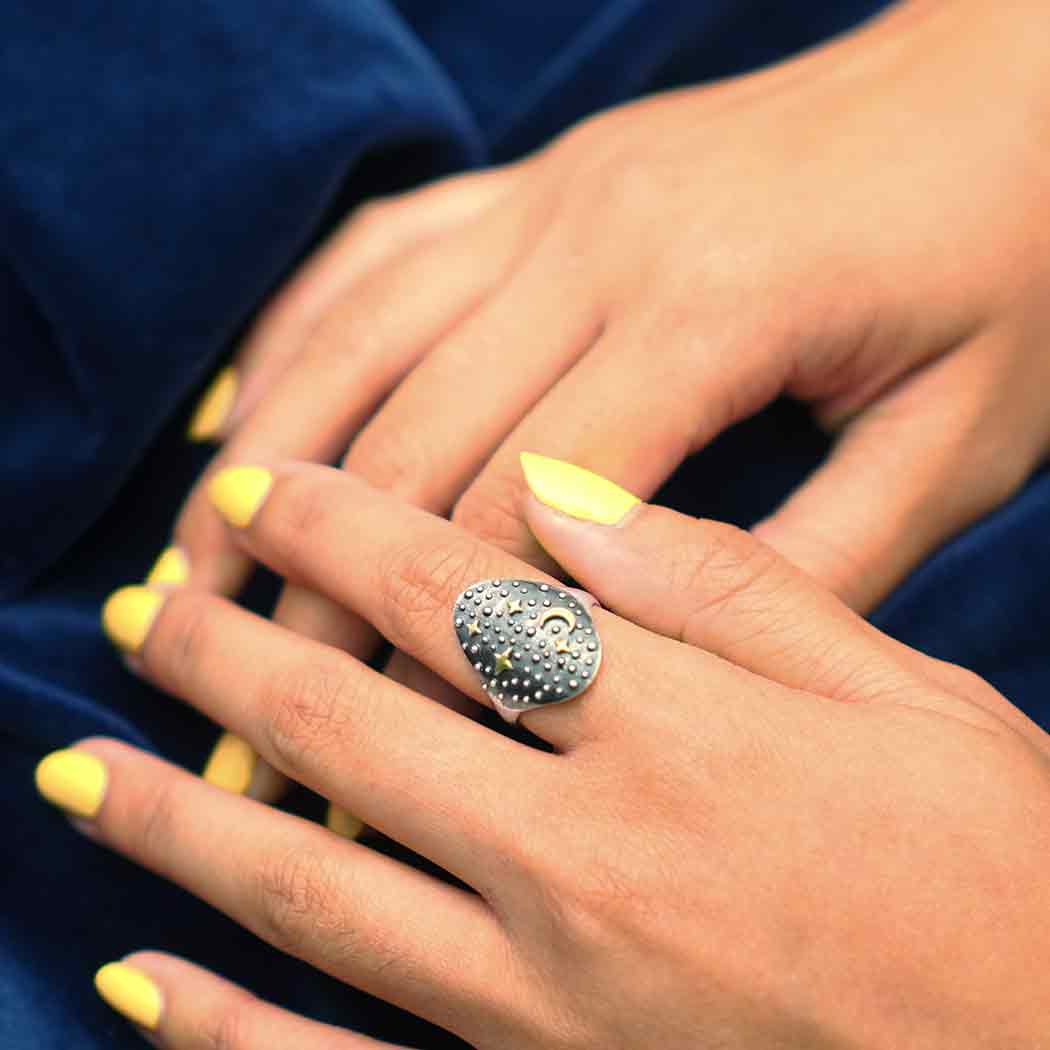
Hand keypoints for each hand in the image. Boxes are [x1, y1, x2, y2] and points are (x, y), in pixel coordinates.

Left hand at [41, 456, 1049, 1047]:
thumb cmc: (1001, 871)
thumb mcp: (902, 691)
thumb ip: (723, 589)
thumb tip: (564, 495)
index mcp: (680, 737)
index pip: (459, 597)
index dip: (343, 531)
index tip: (263, 490)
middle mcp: (592, 863)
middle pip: (357, 727)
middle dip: (233, 652)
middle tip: (148, 602)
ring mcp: (555, 1003)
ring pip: (318, 892)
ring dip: (185, 819)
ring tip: (83, 768)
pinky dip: (229, 1035)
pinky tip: (140, 985)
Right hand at [161, 0, 1049, 801]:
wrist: (1018, 79)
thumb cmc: (1014, 259)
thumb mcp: (956, 443)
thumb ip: (811, 568)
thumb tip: (648, 674)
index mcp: (708, 313)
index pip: (505, 518)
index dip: (418, 656)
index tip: (367, 761)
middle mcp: (600, 238)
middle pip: (401, 441)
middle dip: (305, 586)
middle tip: (233, 695)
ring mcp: (559, 192)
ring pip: (356, 339)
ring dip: (261, 464)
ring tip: (193, 570)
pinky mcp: (546, 177)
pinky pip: (379, 251)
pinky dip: (297, 335)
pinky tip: (246, 411)